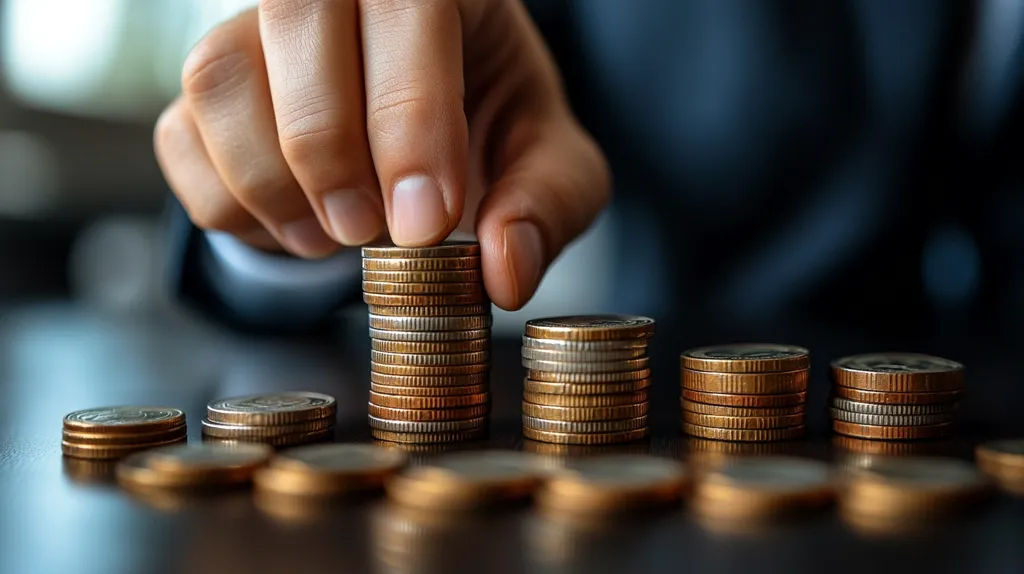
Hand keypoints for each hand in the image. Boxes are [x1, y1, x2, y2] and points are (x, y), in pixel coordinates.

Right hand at [155, 0, 609, 309]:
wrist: (423, 139)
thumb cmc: (490, 130)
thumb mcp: (546, 163)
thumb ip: (545, 204)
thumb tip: (506, 270)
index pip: (407, 5)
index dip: (408, 114)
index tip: (423, 222)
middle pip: (295, 15)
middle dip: (327, 146)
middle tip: (368, 233)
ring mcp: (259, 31)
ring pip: (222, 78)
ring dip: (272, 183)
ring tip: (334, 237)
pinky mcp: (208, 89)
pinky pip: (182, 138)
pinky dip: (232, 206)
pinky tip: (296, 226)